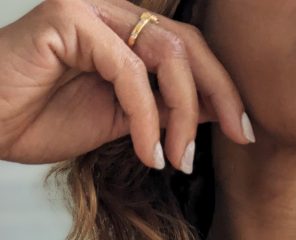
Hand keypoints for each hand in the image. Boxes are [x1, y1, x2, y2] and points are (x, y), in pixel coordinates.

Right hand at [0, 0, 254, 171]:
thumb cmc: (42, 120)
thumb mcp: (123, 121)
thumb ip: (164, 108)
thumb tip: (214, 110)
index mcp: (127, 33)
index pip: (190, 51)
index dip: (223, 89)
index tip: (244, 131)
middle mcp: (112, 13)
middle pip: (188, 45)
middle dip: (220, 94)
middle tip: (237, 136)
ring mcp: (91, 10)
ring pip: (166, 55)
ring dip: (181, 115)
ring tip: (177, 159)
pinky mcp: (69, 19)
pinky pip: (129, 71)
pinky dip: (146, 118)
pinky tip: (147, 153)